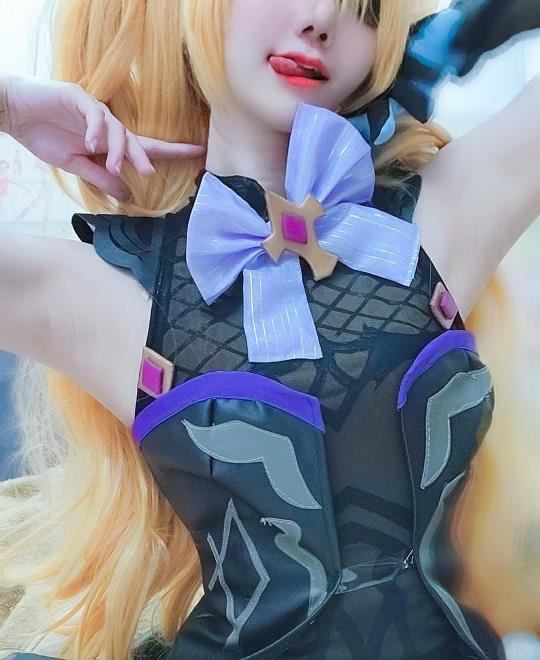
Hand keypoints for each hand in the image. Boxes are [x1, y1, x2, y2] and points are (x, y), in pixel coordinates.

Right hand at [3, 74, 205, 201]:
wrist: (16, 115)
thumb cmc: (46, 137)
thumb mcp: (76, 166)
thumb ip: (102, 179)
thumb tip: (128, 197)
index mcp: (110, 142)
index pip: (146, 148)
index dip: (172, 152)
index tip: (199, 154)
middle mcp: (108, 125)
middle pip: (136, 140)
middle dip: (144, 156)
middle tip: (149, 172)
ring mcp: (95, 110)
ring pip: (117, 129)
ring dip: (116, 149)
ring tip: (112, 166)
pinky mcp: (78, 97)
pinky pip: (94, 114)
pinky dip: (95, 129)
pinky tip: (92, 144)